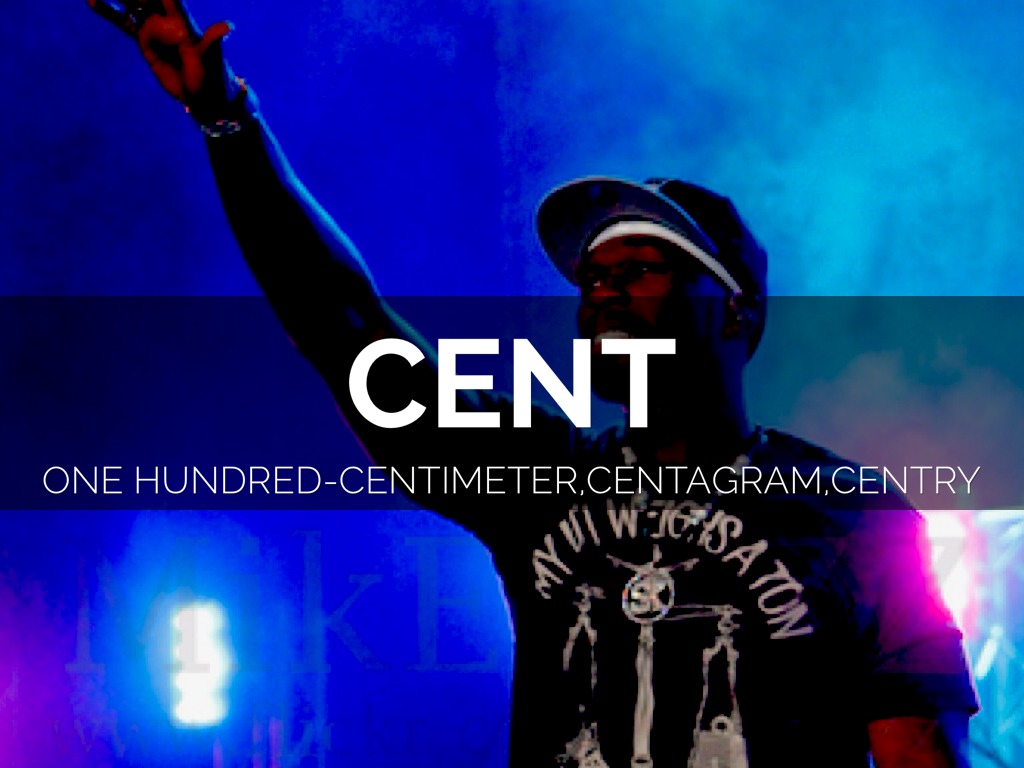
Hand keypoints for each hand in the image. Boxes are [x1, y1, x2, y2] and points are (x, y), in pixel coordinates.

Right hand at [88, 0, 236, 115]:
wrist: (205, 96)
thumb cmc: (214, 77)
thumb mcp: (213, 59)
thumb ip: (214, 40)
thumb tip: (227, 26)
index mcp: (183, 22)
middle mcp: (167, 22)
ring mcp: (155, 31)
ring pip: (132, 5)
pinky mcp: (145, 43)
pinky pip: (125, 24)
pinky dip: (110, 12)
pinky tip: (92, 0)